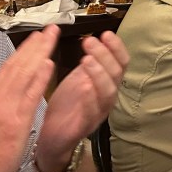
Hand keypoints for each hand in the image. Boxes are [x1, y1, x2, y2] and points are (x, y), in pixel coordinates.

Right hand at [0, 27, 59, 171]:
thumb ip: (4, 99)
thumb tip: (16, 83)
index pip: (10, 67)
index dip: (25, 49)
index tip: (38, 36)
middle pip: (17, 65)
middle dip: (35, 45)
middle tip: (50, 29)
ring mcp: (6, 109)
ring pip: (23, 74)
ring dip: (40, 53)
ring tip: (52, 37)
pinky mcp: (16, 122)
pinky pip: (29, 95)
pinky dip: (39, 78)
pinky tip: (49, 64)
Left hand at [37, 30, 128, 170]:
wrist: (51, 137)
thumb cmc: (66, 106)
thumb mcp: (78, 79)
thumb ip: (88, 63)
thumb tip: (93, 39)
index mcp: (107, 82)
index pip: (121, 62)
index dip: (116, 47)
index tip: (106, 33)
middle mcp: (108, 96)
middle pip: (116, 73)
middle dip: (105, 55)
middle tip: (89, 41)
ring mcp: (99, 112)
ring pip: (108, 91)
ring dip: (99, 73)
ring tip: (86, 59)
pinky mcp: (85, 126)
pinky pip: (92, 112)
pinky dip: (89, 98)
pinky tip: (84, 86)